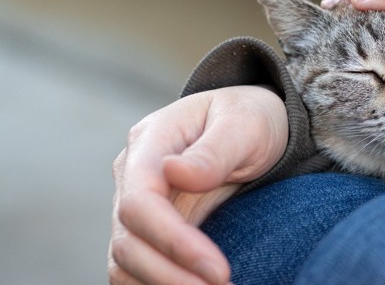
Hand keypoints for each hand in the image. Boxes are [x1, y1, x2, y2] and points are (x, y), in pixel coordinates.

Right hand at [109, 86, 288, 283]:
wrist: (254, 124)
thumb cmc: (251, 118)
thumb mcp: (245, 123)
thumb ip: (214, 150)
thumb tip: (174, 172)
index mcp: (151, 141)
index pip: (141, 201)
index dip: (173, 241)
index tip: (219, 271)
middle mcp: (134, 175)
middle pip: (127, 240)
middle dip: (171, 276)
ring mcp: (137, 204)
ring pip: (126, 263)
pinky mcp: (150, 229)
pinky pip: (140, 269)